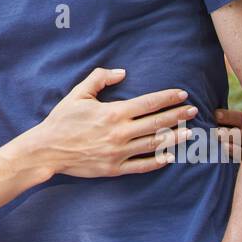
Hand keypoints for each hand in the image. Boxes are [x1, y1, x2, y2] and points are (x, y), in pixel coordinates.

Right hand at [28, 69, 197, 178]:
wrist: (47, 149)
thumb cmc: (62, 120)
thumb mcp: (78, 94)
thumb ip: (100, 79)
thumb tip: (122, 73)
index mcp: (113, 113)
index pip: (149, 103)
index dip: (168, 98)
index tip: (182, 94)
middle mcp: (120, 133)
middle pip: (157, 123)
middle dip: (178, 116)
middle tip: (194, 111)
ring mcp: (119, 152)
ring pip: (154, 144)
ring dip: (174, 137)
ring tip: (190, 132)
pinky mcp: (114, 169)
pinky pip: (142, 165)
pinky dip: (157, 161)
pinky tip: (169, 156)